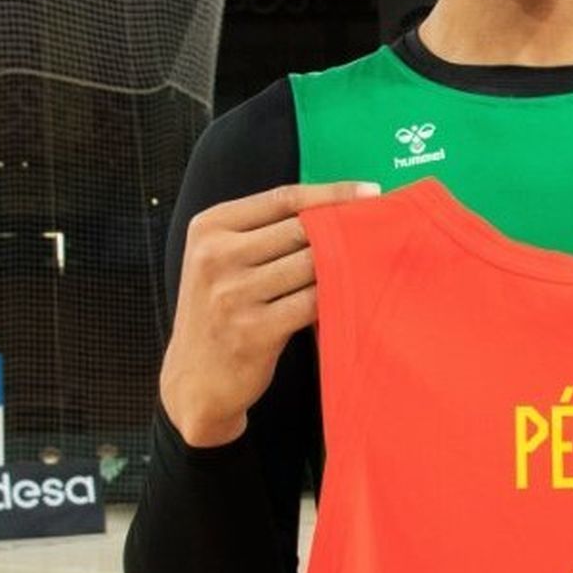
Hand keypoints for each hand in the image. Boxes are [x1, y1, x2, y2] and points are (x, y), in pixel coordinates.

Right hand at [160, 180, 380, 446]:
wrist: (195, 381)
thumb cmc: (221, 311)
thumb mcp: (223, 260)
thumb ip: (263, 232)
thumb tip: (335, 206)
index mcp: (209, 228)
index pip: (282, 198)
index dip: (332, 192)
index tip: (371, 192)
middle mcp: (216, 257)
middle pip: (301, 229)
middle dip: (341, 230)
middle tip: (376, 232)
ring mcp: (233, 294)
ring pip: (311, 264)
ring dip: (343, 264)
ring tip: (368, 263)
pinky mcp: (254, 331)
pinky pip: (313, 301)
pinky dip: (336, 296)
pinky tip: (351, 295)